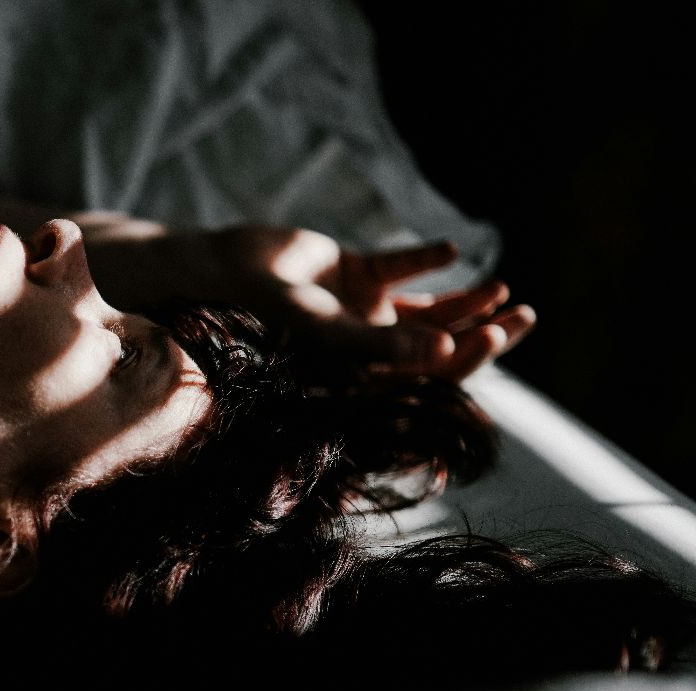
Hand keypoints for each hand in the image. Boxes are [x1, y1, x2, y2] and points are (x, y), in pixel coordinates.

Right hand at [195, 225, 535, 379]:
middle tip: (525, 316)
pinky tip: (450, 252)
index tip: (495, 336)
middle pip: (438, 345)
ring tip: (501, 288)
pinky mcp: (358, 273)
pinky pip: (400, 269)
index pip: (427, 377)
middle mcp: (369, 347)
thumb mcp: (329, 330)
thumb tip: (448, 351)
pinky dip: (425, 260)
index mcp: (363, 374)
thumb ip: (384, 343)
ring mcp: (365, 310)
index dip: (466, 361)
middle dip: (483, 332)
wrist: (227, 268)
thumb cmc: (269, 310)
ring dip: (467, 301)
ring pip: (428, 310)